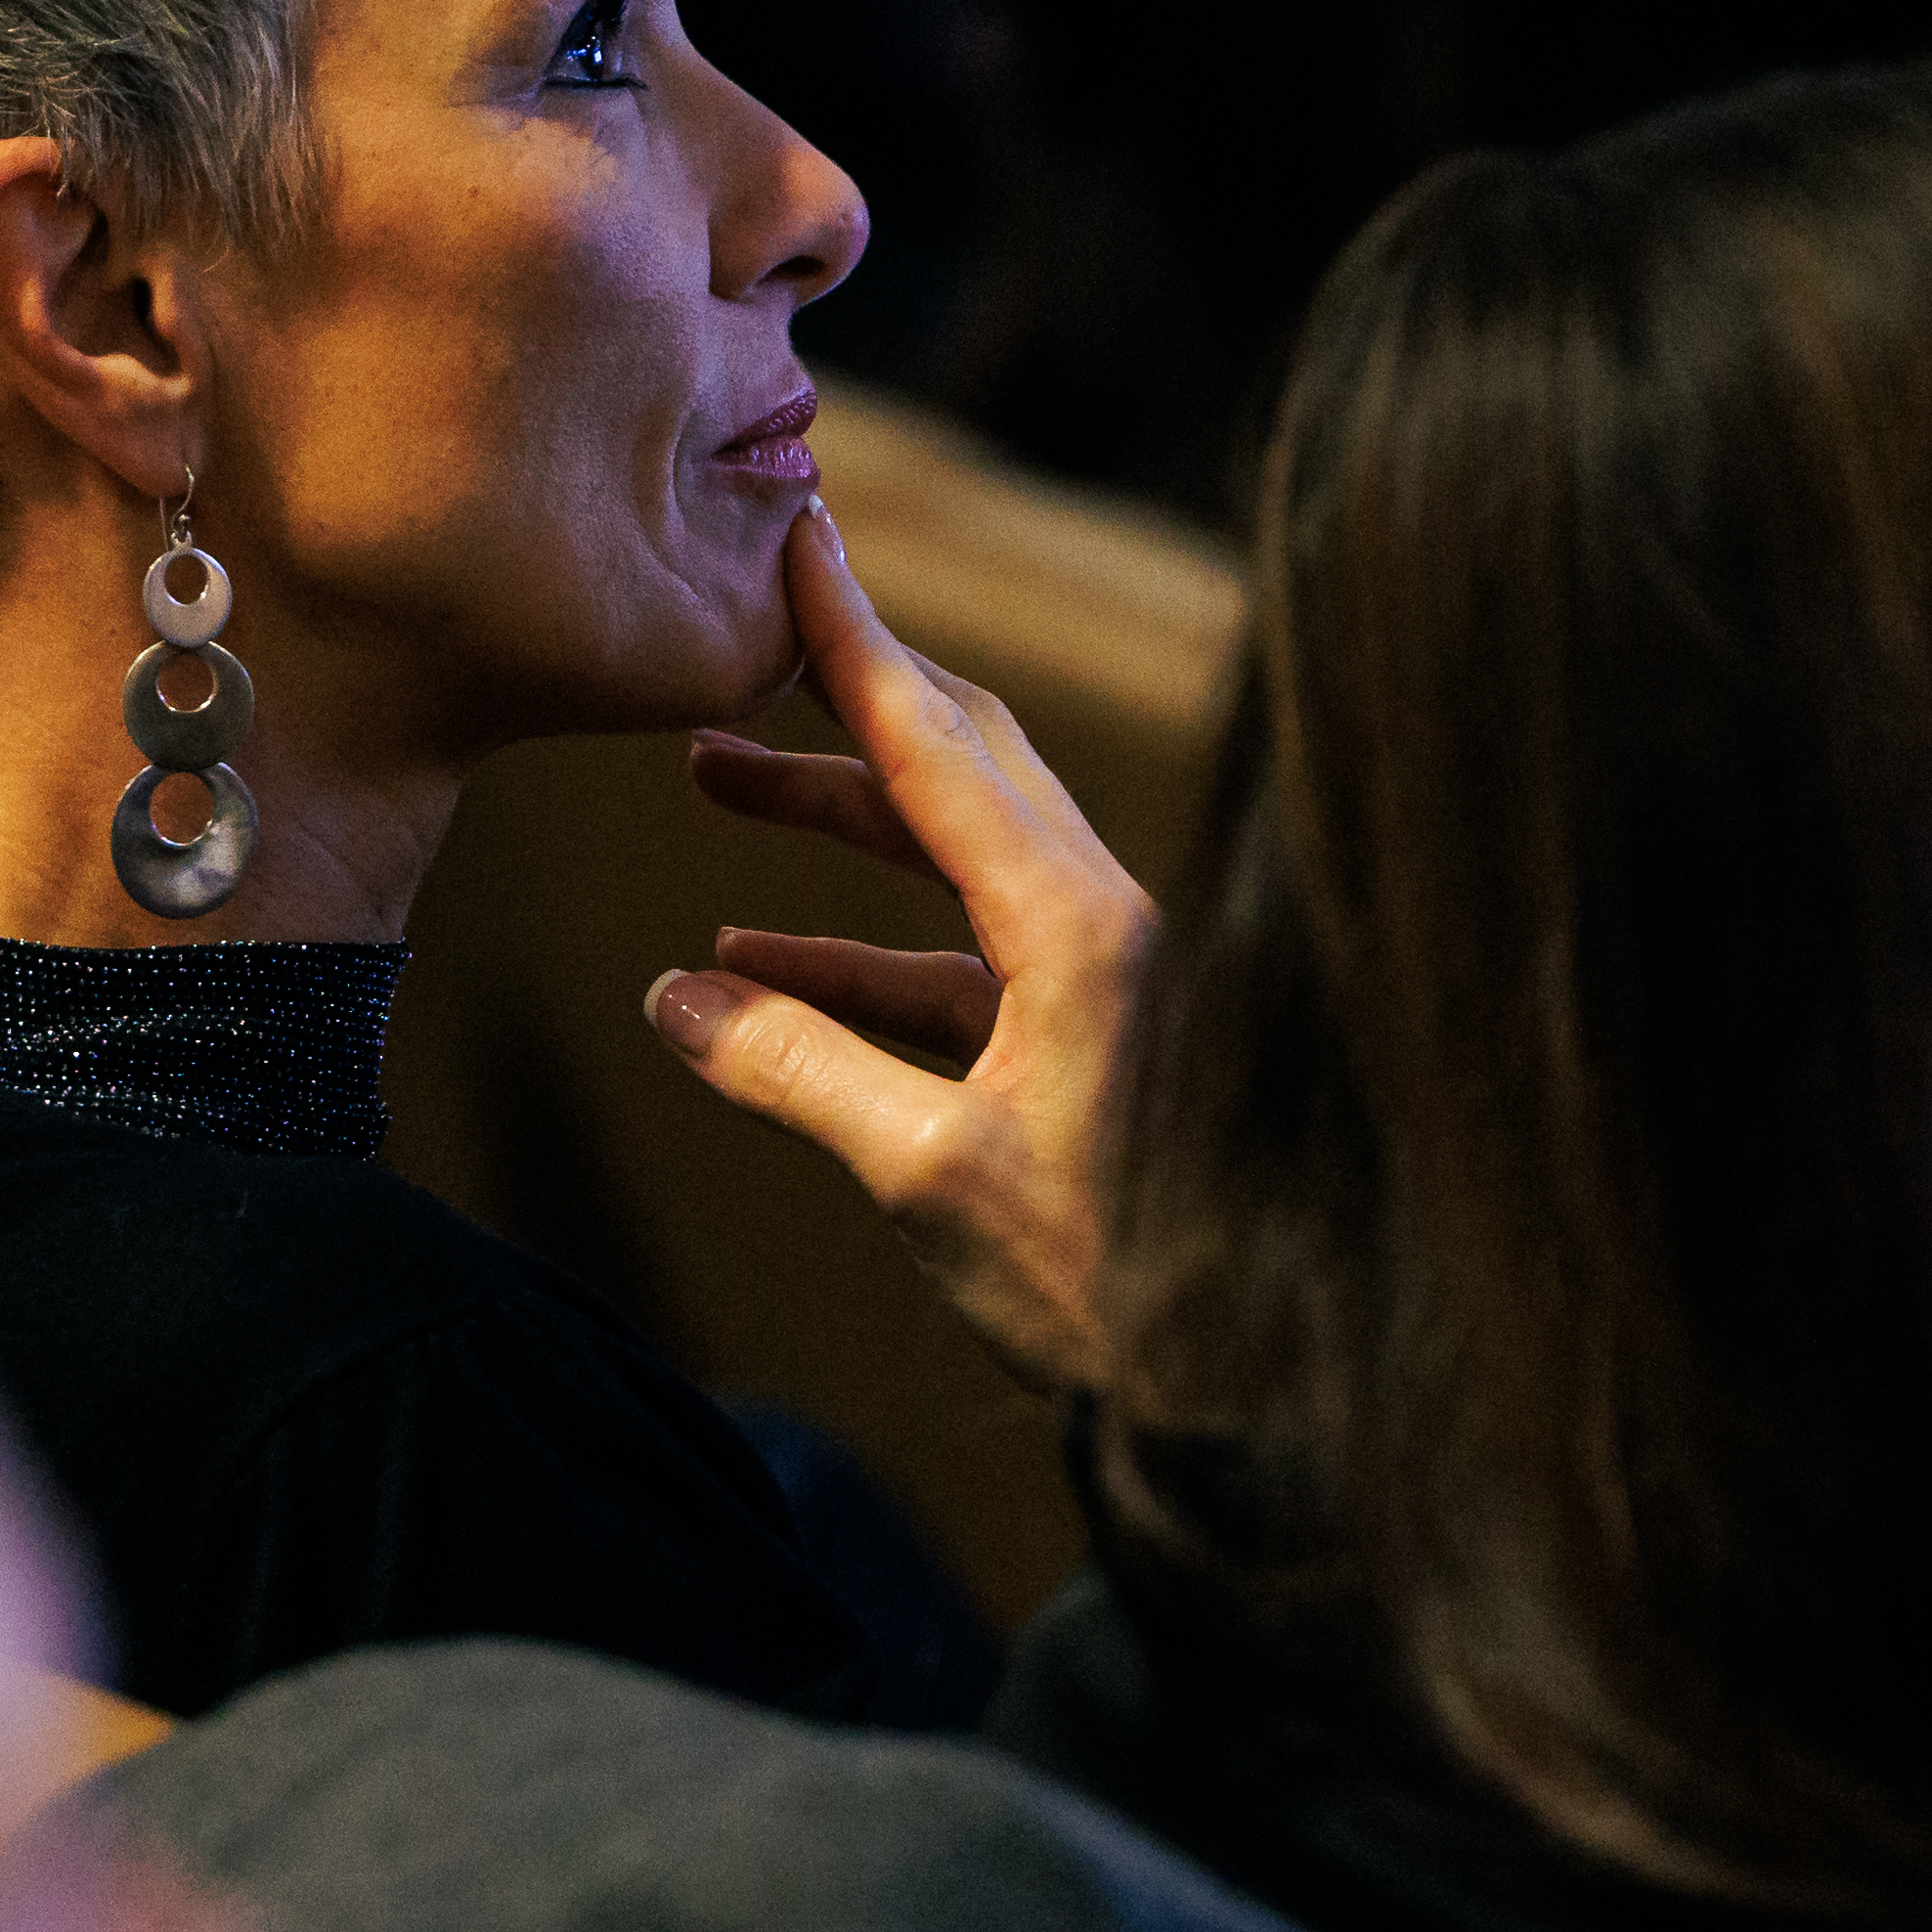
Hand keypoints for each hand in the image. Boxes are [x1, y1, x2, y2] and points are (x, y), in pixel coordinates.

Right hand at [640, 494, 1152, 1388]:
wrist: (1255, 1394)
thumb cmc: (1113, 1284)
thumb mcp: (930, 1177)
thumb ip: (798, 1076)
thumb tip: (677, 1004)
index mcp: (1076, 925)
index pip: (941, 744)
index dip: (853, 641)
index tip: (798, 538)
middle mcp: (1102, 926)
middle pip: (959, 769)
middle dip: (837, 717)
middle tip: (736, 664)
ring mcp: (1104, 983)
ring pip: (955, 865)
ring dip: (836, 838)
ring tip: (714, 796)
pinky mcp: (1093, 1046)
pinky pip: (960, 964)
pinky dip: (863, 954)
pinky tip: (755, 974)